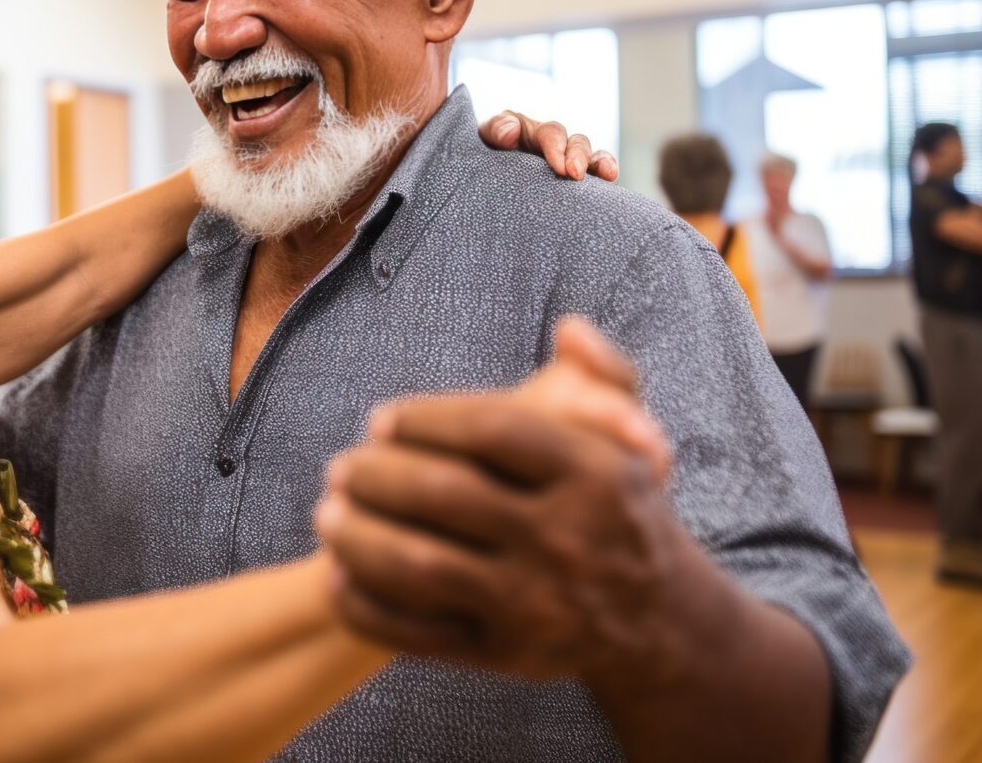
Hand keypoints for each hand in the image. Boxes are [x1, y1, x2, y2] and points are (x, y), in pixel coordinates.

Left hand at [317, 319, 688, 682]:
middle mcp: (566, 540)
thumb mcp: (632, 439)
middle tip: (339, 466)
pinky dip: (366, 605)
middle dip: (376, 475)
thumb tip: (569, 327)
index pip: (493, 429)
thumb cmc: (618, 509)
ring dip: (357, 536)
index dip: (425, 418)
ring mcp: (533, 604)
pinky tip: (336, 576)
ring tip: (325, 514)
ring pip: (420, 565)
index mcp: (594, 474)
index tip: (380, 419)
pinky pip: (418, 633)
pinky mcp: (505, 655)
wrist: (656, 623)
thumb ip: (605, 374)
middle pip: (446, 494)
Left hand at [479, 111, 619, 182]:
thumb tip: (512, 133)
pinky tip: (612, 180)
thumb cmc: (483, 154)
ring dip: (601, 163)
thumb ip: (495, 129)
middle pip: (577, 143)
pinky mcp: (572, 185)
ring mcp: (567, 164)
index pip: (552, 133)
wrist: (478, 181)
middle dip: (578, 156)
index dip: (557, 146)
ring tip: (608, 175)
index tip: (558, 166)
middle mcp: (556, 146)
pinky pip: (596, 176)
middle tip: (573, 174)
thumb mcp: (483, 138)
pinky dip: (607, 172)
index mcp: (533, 132)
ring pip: (592, 157)